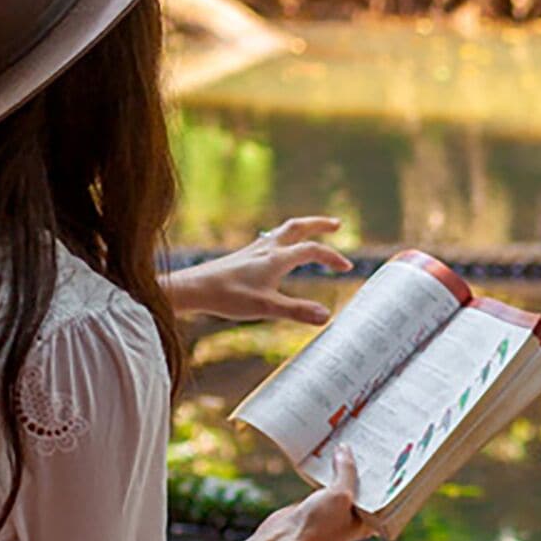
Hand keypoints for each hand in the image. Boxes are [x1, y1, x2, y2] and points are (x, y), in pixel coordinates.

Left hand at [163, 216, 352, 326]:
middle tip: (337, 224)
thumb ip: (297, 311)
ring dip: (302, 228)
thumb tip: (327, 317)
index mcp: (277, 259)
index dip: (332, 257)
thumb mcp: (265, 307)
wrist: (193, 288)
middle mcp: (267, 249)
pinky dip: (284, 239)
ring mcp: (254, 251)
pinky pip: (271, 240)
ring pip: (283, 231)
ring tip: (312, 231)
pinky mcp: (244, 256)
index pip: (312, 250)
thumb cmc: (227, 296)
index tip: (347, 267)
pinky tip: (279, 250)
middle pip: (298, 228)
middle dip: (319, 225)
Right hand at [258, 446, 375, 540]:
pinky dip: (327, 471)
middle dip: (364, 468)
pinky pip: (326, 484)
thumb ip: (346, 471)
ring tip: (350, 443)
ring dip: (344, 467)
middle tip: (370, 443)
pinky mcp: (316, 505)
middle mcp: (352, 517)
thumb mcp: (340, 495)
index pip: (381, 496)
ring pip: (342, 483)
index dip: (385, 478)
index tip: (388, 457)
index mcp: (366, 522)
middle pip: (362, 487)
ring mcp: (333, 511)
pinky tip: (328, 454)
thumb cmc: (317, 527)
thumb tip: (345, 448)